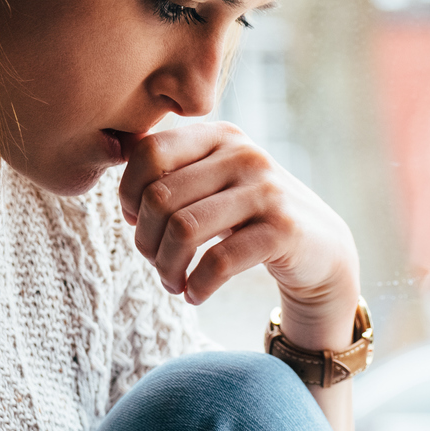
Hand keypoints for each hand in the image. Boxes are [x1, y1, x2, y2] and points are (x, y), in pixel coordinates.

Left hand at [118, 121, 360, 348]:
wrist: (320, 248)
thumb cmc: (251, 217)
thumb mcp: (215, 182)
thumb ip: (172, 168)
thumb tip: (108, 153)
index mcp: (219, 135)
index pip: (148, 152)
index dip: (128, 193)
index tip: (135, 222)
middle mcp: (243, 154)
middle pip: (160, 197)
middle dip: (145, 241)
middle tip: (156, 264)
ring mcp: (266, 190)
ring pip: (183, 229)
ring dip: (167, 268)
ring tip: (173, 283)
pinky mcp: (282, 230)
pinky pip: (218, 261)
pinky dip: (197, 286)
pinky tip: (195, 295)